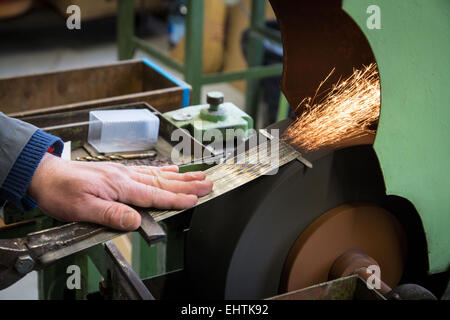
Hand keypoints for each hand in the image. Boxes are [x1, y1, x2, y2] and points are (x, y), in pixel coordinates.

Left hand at [28, 153, 212, 230]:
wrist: (46, 175)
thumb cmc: (61, 191)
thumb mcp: (82, 208)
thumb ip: (111, 214)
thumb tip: (135, 220)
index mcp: (119, 186)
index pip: (154, 195)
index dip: (176, 199)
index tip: (195, 199)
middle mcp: (125, 177)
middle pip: (163, 182)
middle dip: (187, 185)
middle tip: (208, 183)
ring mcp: (123, 173)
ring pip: (158, 175)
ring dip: (180, 177)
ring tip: (198, 175)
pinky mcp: (119, 173)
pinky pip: (147, 171)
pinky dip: (163, 171)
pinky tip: (171, 171)